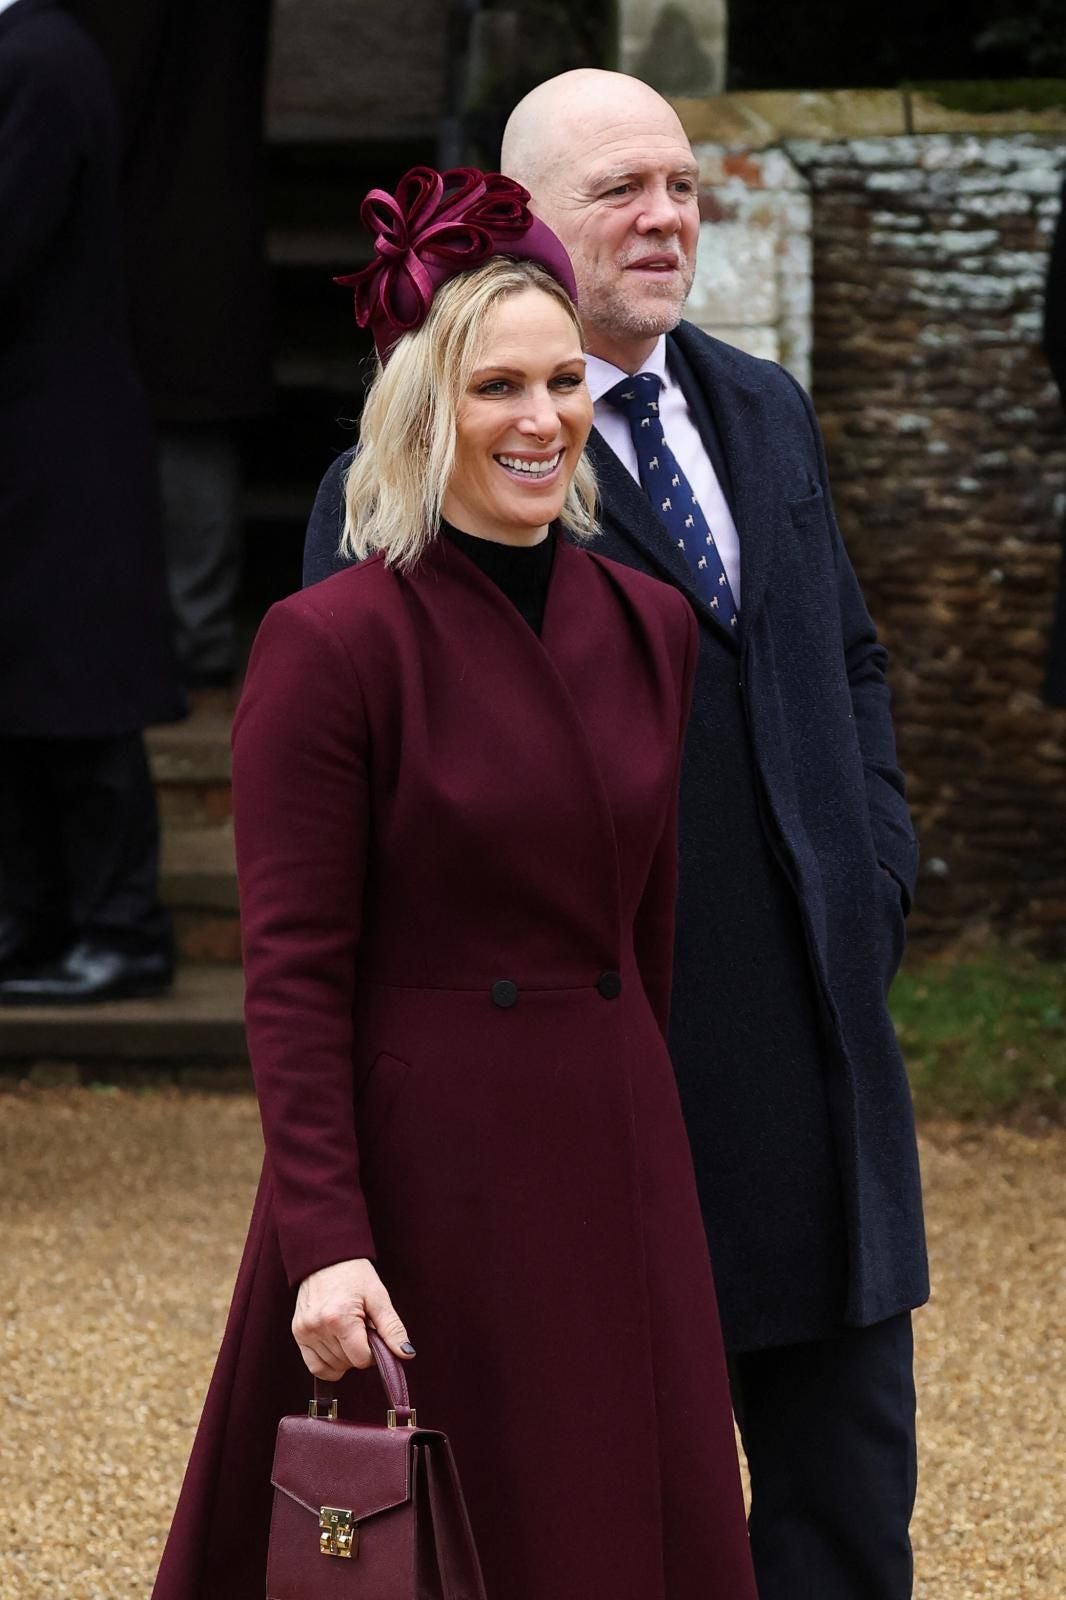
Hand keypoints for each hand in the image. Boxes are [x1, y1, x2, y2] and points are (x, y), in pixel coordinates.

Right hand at [292, 1257, 413, 1379]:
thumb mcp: (379, 1297)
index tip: (374, 1334)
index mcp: (340, 1317)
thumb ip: (392, 1329)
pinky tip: (337, 1348)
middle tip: (362, 1328)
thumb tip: (407, 1354)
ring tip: (348, 1331)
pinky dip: (329, 1365)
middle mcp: (318, 1326)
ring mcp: (304, 1331)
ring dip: (345, 1357)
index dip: (374, 1352)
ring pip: (332, 1367)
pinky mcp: (297, 1333)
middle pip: (347, 1363)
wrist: (326, 1257)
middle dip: (359, 1351)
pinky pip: (315, 1367)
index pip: (361, 1359)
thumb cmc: (355, 1275)